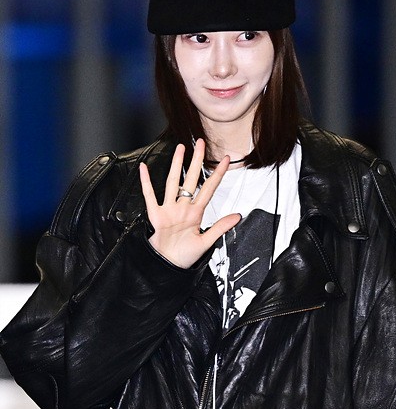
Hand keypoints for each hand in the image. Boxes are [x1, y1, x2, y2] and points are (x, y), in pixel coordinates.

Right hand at [140, 138, 240, 268]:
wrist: (168, 265)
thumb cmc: (185, 256)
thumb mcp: (206, 243)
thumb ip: (220, 227)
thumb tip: (238, 216)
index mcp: (196, 214)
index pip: (209, 189)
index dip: (218, 174)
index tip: (226, 160)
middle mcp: (183, 208)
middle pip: (192, 179)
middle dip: (197, 161)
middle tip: (201, 143)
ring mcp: (169, 209)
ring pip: (173, 182)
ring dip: (176, 165)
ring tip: (180, 149)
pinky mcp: (156, 215)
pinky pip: (150, 196)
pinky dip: (146, 182)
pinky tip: (145, 169)